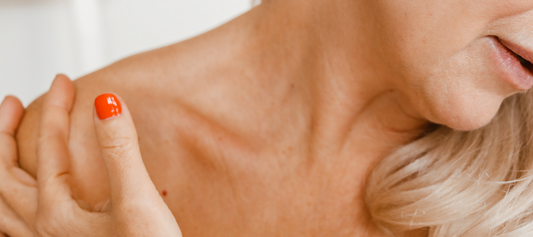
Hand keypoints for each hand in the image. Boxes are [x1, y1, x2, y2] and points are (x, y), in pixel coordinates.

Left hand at [0, 75, 181, 235]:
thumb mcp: (137, 201)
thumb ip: (120, 150)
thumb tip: (105, 102)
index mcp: (56, 214)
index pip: (49, 149)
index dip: (56, 110)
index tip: (66, 83)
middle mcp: (42, 231)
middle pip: (3, 175)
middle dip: (5, 133)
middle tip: (14, 104)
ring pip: (2, 204)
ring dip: (1, 167)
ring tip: (7, 145)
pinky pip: (16, 229)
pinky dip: (11, 205)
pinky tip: (23, 203)